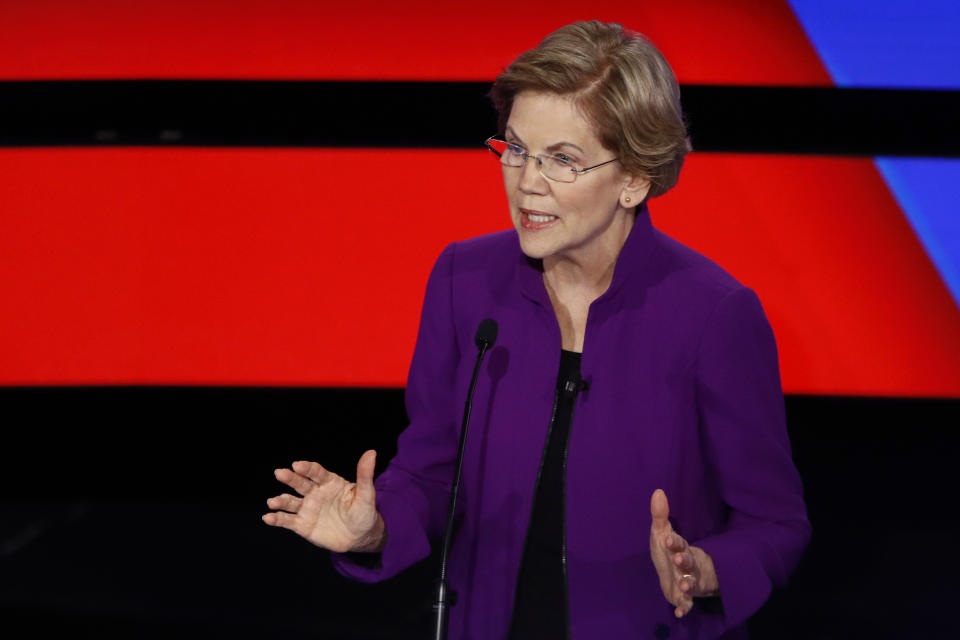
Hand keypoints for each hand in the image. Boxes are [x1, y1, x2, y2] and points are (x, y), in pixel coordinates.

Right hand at [262, 450, 385, 552]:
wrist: (360, 536)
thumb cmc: (364, 512)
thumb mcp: (367, 494)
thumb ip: (365, 475)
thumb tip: (371, 453)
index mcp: (329, 482)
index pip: (316, 472)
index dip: (307, 468)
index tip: (298, 465)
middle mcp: (315, 492)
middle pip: (300, 483)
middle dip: (289, 478)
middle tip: (280, 473)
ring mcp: (307, 508)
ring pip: (290, 502)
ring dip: (280, 500)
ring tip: (272, 501)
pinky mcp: (302, 524)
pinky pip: (287, 520)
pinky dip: (277, 519)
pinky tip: (268, 518)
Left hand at [649, 489, 718, 617]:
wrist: (680, 574)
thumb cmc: (670, 551)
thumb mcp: (663, 534)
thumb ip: (660, 516)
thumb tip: (658, 490)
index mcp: (679, 548)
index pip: (678, 543)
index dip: (674, 541)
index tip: (669, 538)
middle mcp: (686, 564)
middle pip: (688, 561)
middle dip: (684, 560)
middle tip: (679, 559)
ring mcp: (688, 581)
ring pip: (690, 582)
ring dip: (687, 584)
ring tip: (683, 586)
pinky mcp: (685, 597)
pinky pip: (686, 604)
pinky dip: (683, 608)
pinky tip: (679, 613)